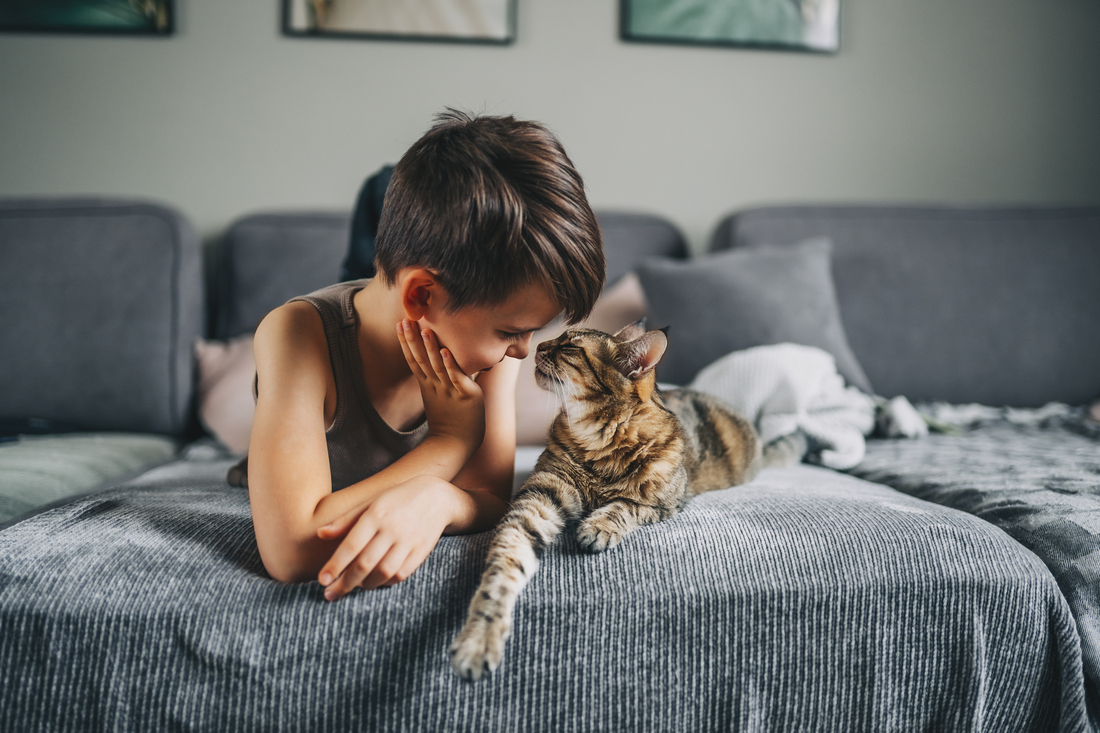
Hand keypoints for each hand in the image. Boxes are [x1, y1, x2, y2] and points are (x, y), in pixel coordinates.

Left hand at [316, 474, 452, 599]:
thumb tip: (320, 534)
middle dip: (345, 583)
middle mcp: (392, 529)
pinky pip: (401, 574)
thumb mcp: (370, 503)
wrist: (437, 497)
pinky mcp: (421, 551)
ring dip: (365, 585)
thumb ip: (346, 520)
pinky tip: (375, 582)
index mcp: (376, 514)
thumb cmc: (396, 499)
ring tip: (354, 587)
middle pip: (365, 563)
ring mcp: (408, 541)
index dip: (335, 565)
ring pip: (383, 572)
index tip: (322, 580)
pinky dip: (385, 582)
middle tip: (330, 595)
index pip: (351, 545)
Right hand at [397, 319, 485, 456]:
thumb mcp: (439, 396)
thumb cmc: (450, 420)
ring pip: (438, 366)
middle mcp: (436, 386)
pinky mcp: (466, 396)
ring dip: (430, 348)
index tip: (400, 323)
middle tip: (405, 319)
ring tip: (425, 330)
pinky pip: (457, 378)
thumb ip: (438, 378)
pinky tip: (446, 352)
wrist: (456, 444)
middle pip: (421, 360)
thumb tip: (439, 360)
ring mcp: (450, 391)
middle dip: (412, 339)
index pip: (413, 360)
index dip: (406, 342)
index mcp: (428, 385)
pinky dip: (451, 365)